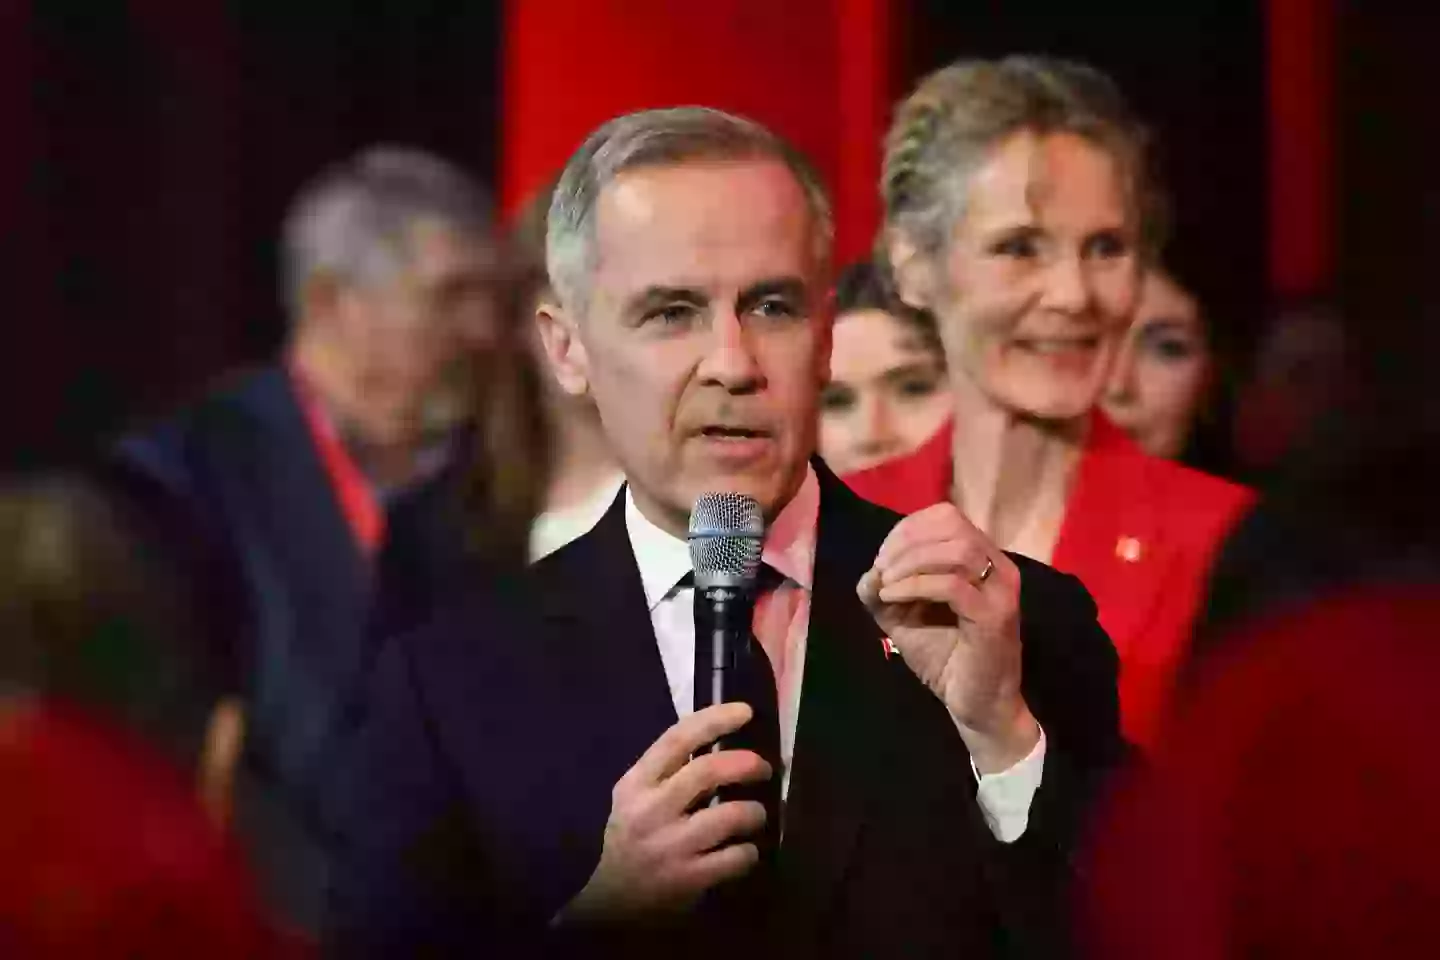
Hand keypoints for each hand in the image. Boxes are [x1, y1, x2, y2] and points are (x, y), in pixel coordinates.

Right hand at [559, 702, 771, 921]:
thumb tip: (722, 742)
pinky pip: (736, 857)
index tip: (744, 711)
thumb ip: (668, 772)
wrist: (609, 901)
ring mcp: (670, 846)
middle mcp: (651, 810)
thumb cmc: (630, 838)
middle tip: (763, 769)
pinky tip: (745, 852)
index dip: (714, 719)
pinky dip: (749, 852)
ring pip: (730, 815)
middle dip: (747, 764)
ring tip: (756, 815)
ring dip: (755, 811)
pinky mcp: (688, 880)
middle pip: (709, 771)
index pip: (677, 739)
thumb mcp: (635, 798)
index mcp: (636, 783)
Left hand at [858, 502, 1038, 772]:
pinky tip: (893, 598)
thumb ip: (882, 591)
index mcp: (981, 558)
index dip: (907, 529)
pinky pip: (954, 585)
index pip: (946, 515)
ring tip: (886, 585)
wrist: (977, 706)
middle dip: (906, 542)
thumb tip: (868, 573)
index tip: (881, 559)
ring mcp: (1001, 589)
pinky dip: (916, 586)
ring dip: (911, 562)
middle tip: (881, 570)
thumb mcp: (902, 619)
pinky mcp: (995, 615)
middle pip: (951, 523)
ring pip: (957, 548)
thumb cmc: (944, 659)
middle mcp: (998, 565)